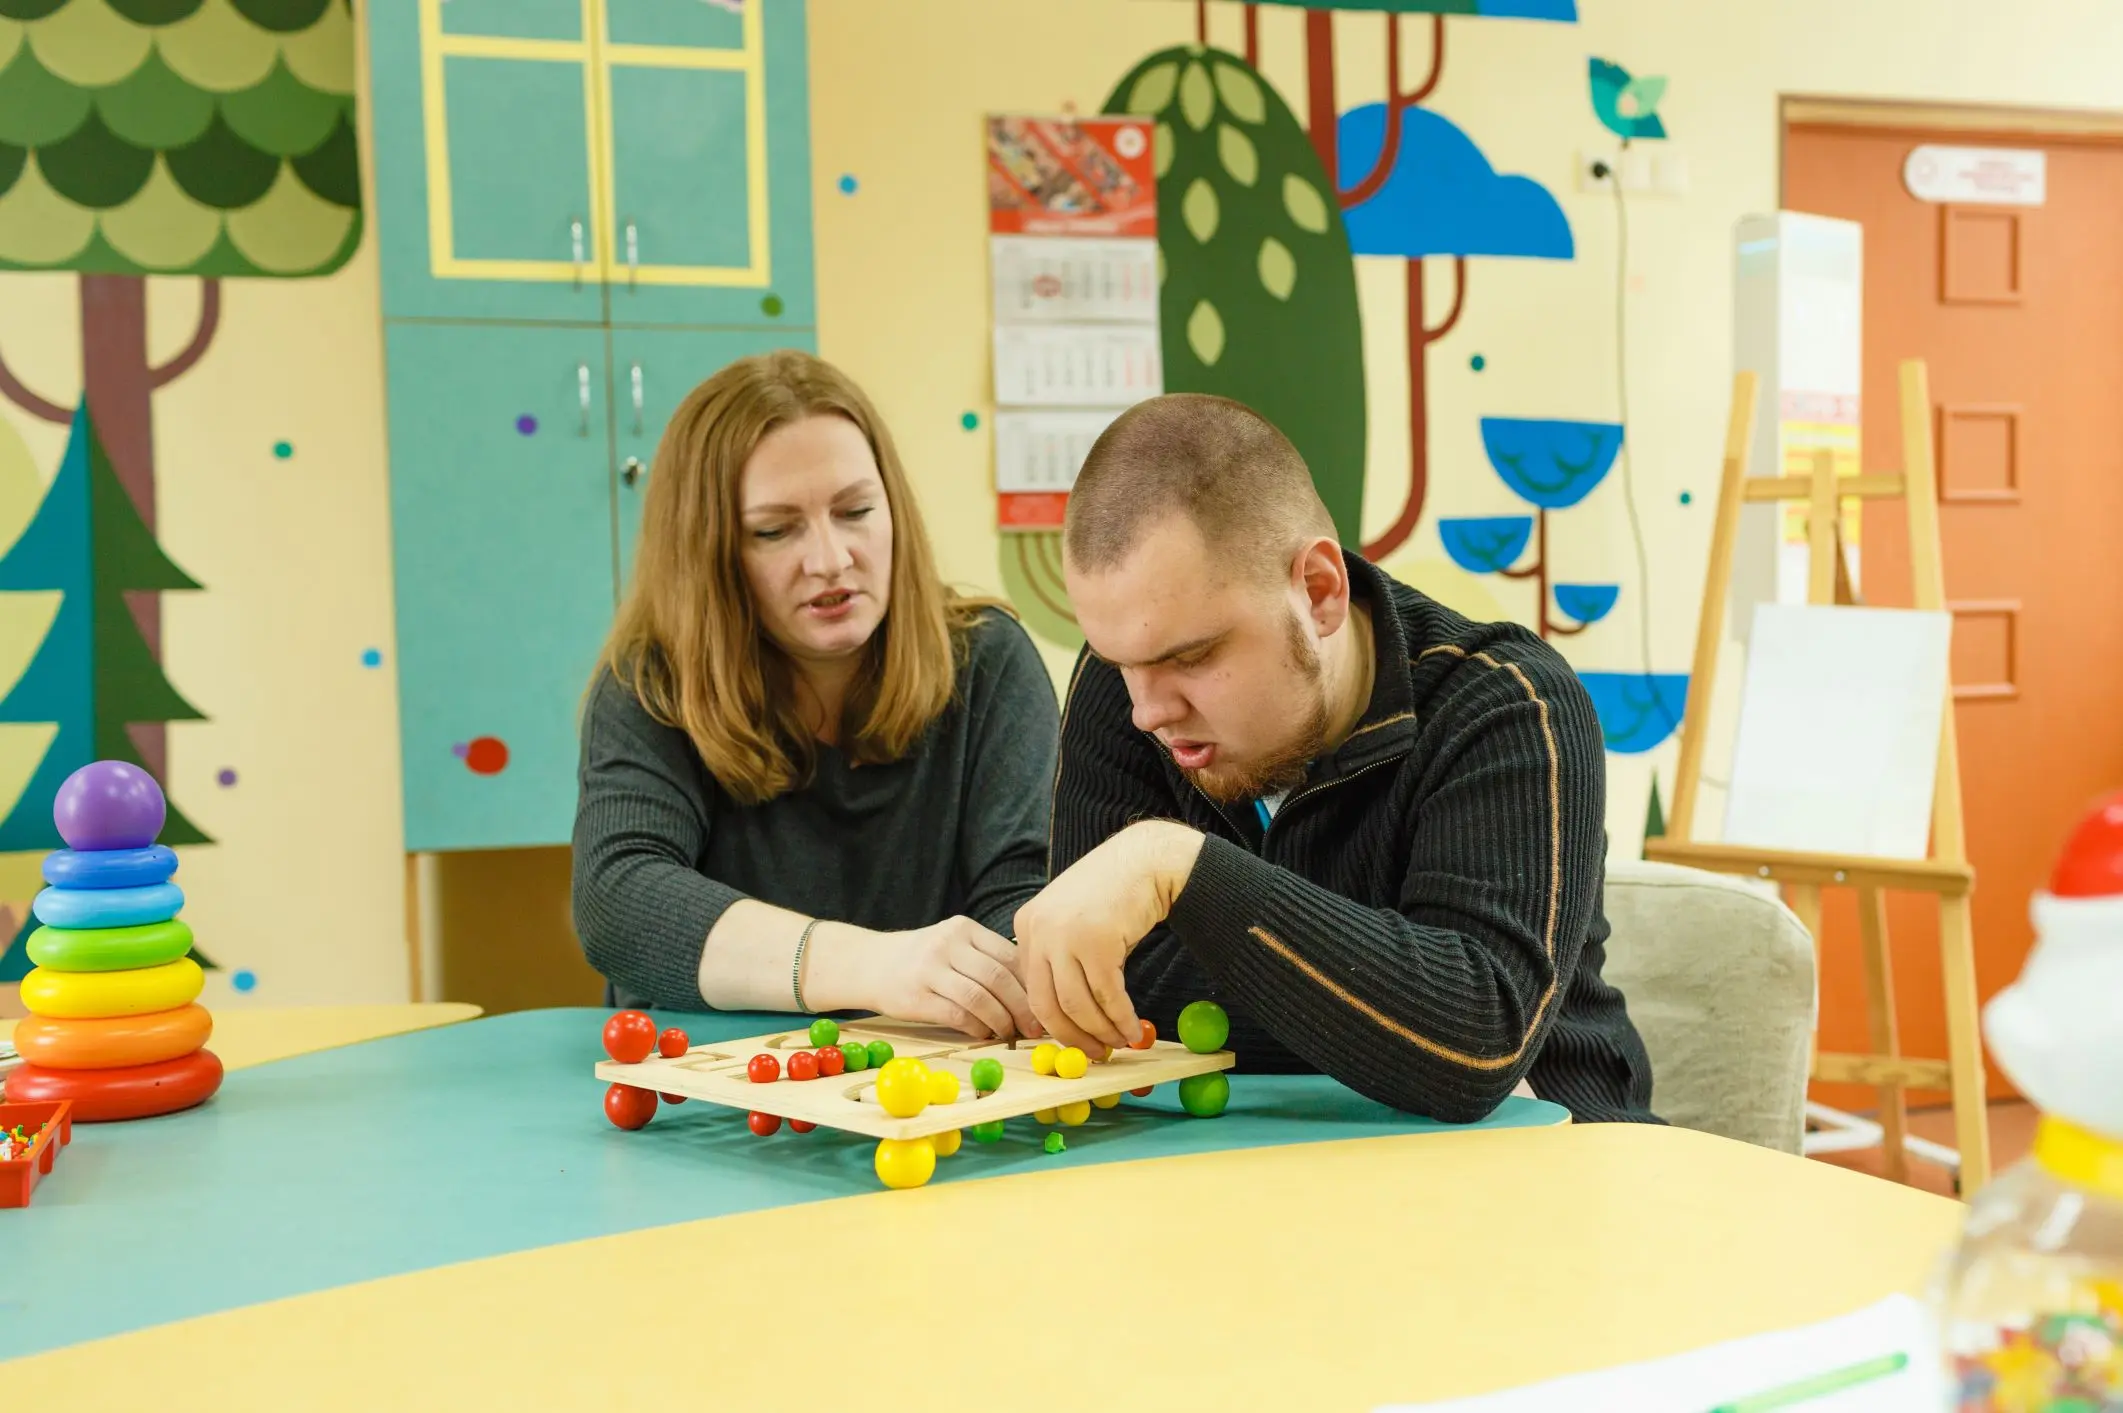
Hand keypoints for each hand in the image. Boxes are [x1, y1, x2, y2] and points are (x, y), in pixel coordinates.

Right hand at [861, 917, 1040, 1040]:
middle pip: (999, 977)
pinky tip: (983, 1033)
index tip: (1045, 1004)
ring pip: (980, 998)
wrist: (868, 963)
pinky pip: (957, 1015)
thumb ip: (986, 959)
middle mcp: (948, 943)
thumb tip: (1032, 992)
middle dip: (1024, 1007)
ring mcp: (929, 968)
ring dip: (1002, 1021)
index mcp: (964, 928)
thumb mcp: (952, 945)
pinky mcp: (916, 995)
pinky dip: (977, 1028)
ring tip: (1010, 1033)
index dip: (1032, 984)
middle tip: (1035, 1028)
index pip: (1010, 955)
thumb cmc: (921, 959)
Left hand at [1013, 821, 1204, 1054]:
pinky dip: (1120, 1018)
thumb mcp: (1073, 922)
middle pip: (1046, 1003)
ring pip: (1077, 1005)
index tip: (1074, 1039)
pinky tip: (1133, 1027)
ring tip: (1121, 1042)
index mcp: (1027, 925)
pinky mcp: (1097, 941)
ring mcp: (1065, 934)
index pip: (1031, 988)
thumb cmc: (1114, 894)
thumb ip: (1062, 959)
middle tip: (1096, 1054)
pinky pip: (1107, 996)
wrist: (1147, 861)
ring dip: (1101, 1031)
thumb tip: (1068, 1013)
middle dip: (1072, 1037)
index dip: (1053, 1022)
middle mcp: (1038, 929)